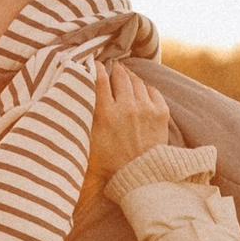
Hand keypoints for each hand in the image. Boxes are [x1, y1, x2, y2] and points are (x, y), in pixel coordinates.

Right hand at [82, 60, 170, 198]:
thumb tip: (79, 94)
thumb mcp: (89, 140)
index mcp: (106, 114)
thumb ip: (86, 115)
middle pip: (120, 75)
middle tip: (112, 68)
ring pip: (136, 81)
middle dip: (115, 69)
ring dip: (129, 77)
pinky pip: (152, 90)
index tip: (94, 64)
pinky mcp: (161, 113)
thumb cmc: (110, 161)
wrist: (140, 176)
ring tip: (125, 77)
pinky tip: (140, 92)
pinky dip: (145, 89)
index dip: (96, 67)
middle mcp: (127, 107)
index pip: (99, 79)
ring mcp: (146, 109)